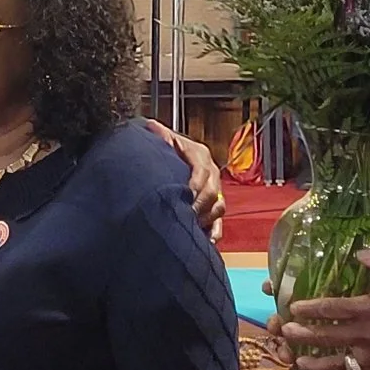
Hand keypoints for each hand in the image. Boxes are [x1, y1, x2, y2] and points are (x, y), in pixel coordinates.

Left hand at [144, 120, 226, 240]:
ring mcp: (214, 191)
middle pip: (212, 192)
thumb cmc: (165, 150)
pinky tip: (206, 242)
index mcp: (200, 155)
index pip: (201, 171)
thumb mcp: (162, 139)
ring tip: (191, 227)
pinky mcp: (212, 208)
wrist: (170, 159)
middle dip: (199, 205)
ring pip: (218, 207)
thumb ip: (159, 135)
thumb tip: (151, 127)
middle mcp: (211, 173)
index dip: (194, 185)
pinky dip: (213, 232)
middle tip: (185, 215)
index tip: (184, 195)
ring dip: (205, 219)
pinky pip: (219, 223)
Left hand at [278, 244, 369, 369]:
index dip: (309, 308)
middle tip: (285, 334)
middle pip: (328, 336)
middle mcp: (369, 334)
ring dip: (318, 365)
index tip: (294, 308)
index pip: (331, 308)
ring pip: (340, 364)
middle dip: (303, 335)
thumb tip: (359, 255)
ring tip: (300, 365)